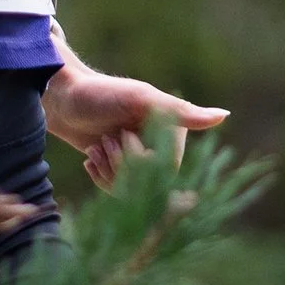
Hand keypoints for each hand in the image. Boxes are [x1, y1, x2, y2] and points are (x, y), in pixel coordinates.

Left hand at [42, 59, 228, 189]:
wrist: (61, 99)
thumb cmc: (99, 93)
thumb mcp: (138, 99)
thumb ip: (178, 110)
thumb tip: (223, 115)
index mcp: (171, 128)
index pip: (166, 167)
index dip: (140, 159)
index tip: (120, 135)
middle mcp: (159, 144)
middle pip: (147, 181)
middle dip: (122, 165)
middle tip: (105, 139)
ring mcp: (137, 156)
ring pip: (131, 190)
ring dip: (109, 171)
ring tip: (96, 147)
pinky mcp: (117, 167)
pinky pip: (116, 191)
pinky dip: (101, 177)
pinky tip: (91, 158)